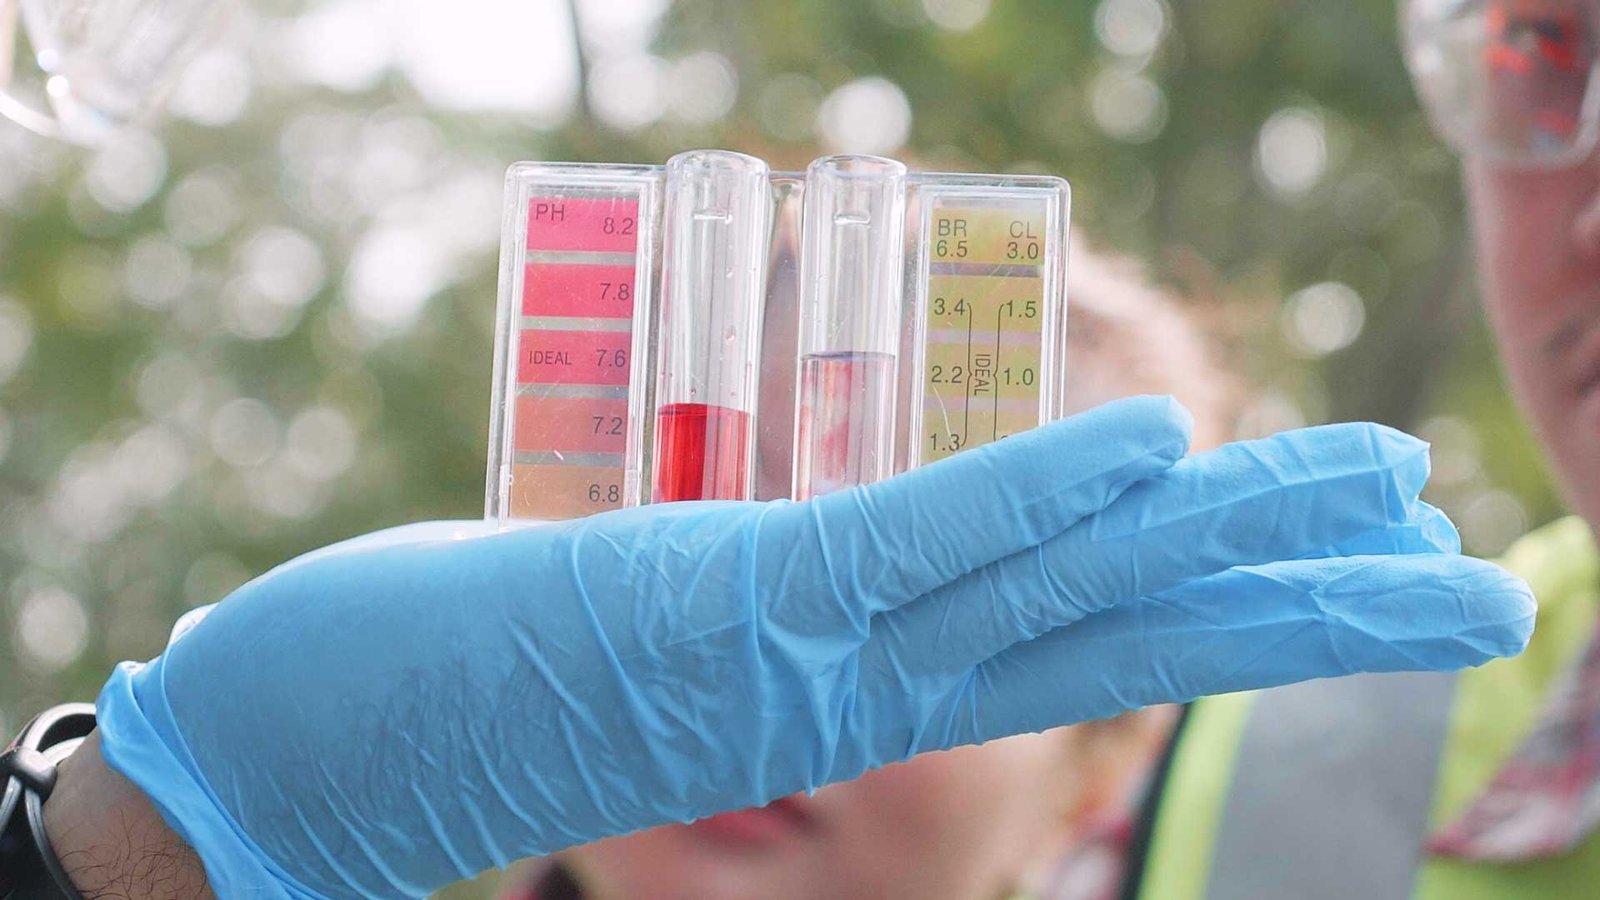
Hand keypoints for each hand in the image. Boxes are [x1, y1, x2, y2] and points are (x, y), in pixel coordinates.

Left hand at [93, 396, 1532, 897]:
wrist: (280, 775)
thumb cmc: (443, 693)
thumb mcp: (632, 625)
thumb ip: (751, 608)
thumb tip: (839, 568)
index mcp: (841, 682)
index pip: (1073, 636)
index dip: (1228, 597)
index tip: (1351, 549)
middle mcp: (855, 693)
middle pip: (1118, 634)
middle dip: (1303, 600)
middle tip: (1471, 564)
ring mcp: (798, 661)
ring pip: (1052, 602)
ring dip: (1226, 542)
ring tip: (1389, 497)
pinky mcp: (721, 618)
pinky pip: (904, 553)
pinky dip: (1031, 498)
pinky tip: (1158, 450)